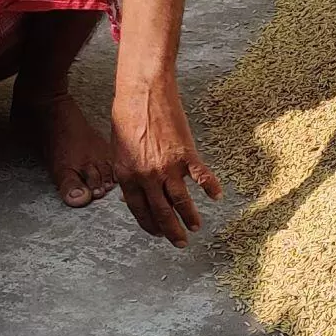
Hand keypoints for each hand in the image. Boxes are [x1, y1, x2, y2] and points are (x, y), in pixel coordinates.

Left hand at [111, 74, 221, 246]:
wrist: (143, 93)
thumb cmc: (127, 116)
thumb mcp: (119, 150)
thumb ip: (130, 172)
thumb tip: (138, 190)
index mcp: (127, 176)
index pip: (140, 211)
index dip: (150, 225)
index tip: (158, 233)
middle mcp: (147, 177)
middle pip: (162, 213)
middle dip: (171, 232)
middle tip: (179, 243)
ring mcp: (168, 167)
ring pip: (181, 202)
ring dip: (190, 217)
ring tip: (196, 226)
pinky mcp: (186, 155)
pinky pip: (202, 177)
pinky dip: (211, 188)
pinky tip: (216, 196)